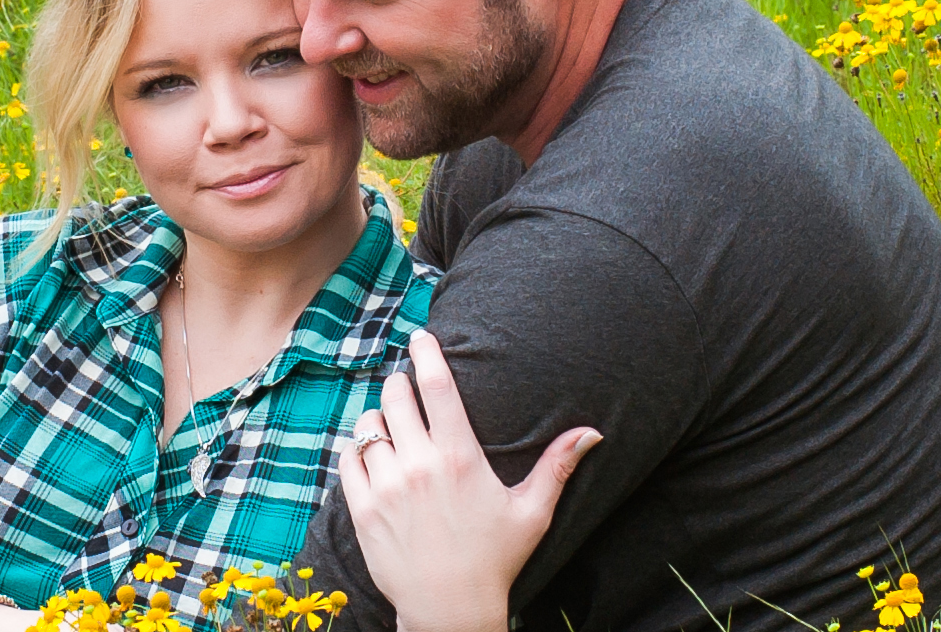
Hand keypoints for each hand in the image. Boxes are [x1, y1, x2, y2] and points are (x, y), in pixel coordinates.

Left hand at [338, 330, 601, 631]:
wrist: (450, 609)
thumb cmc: (495, 559)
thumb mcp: (532, 512)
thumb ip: (557, 466)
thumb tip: (593, 433)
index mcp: (460, 458)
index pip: (437, 387)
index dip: (427, 353)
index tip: (420, 336)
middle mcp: (419, 465)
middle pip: (396, 396)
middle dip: (400, 384)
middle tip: (406, 388)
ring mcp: (386, 486)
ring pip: (368, 426)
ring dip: (378, 418)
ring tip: (390, 425)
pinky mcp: (362, 508)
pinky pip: (347, 459)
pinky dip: (357, 450)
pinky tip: (370, 455)